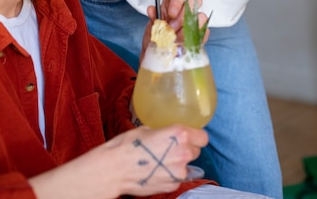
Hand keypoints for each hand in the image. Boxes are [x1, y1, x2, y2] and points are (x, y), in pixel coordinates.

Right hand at [29, 124, 207, 198]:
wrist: (114, 169)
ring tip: (160, 160)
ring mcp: (178, 172)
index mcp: (179, 134)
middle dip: (186, 149)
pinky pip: (177, 177)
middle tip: (170, 147)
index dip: (196, 136)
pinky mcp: (172, 185)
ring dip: (178, 162)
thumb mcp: (147, 129)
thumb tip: (167, 135)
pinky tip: (156, 169)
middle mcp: (183, 153)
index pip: (203, 137)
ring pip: (187, 165)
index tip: (190, 136)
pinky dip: (170, 173)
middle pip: (195, 151)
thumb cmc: (127, 145)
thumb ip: (164, 132)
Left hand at [141, 0, 208, 60]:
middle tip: (174, 27)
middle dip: (185, 14)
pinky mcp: (200, 35)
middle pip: (193, 1)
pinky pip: (205, 32)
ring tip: (178, 38)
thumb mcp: (152, 30)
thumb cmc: (156, 42)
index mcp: (171, 6)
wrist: (159, 59)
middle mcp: (184, 12)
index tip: (171, 14)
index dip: (176, 2)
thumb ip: (154, 19)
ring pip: (201, 16)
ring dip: (190, 27)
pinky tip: (186, 43)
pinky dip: (197, 37)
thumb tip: (152, 10)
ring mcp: (194, 23)